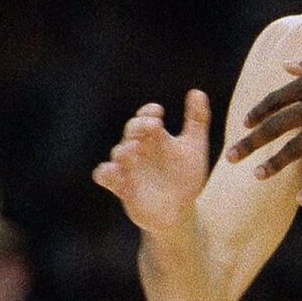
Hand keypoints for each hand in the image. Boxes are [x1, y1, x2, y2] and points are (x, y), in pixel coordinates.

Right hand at [93, 90, 210, 233]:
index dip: (148, 112)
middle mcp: (140, 148)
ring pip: (118, 151)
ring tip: (135, 148)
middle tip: (152, 125)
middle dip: (138, 126)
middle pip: (131, 130)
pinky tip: (115, 171)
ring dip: (124, 148)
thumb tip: (197, 91)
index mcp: (155, 137)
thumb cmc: (185, 175)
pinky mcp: (121, 186)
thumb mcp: (194, 146)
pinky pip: (105, 176)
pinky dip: (106, 172)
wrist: (179, 209)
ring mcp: (129, 167)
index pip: (146, 117)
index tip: (158, 112)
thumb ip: (197, 120)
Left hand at [225, 46, 301, 204]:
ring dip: (274, 164)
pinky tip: (301, 200)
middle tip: (231, 157)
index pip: (277, 98)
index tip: (244, 123)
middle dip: (251, 142)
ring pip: (295, 147)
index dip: (258, 112)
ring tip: (257, 177)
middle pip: (275, 125)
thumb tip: (287, 66)